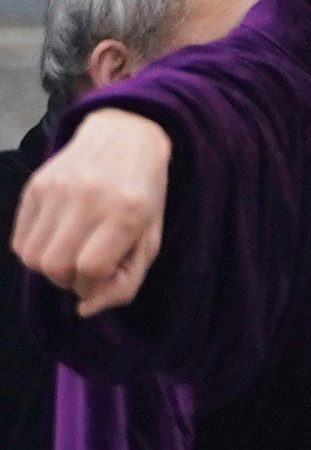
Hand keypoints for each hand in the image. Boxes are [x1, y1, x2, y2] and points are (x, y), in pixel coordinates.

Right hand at [10, 109, 171, 317]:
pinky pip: (20, 238)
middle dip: (69, 281)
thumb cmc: (144, 197)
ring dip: (50, 268)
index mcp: (124, 214)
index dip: (94, 285)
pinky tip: (57, 241)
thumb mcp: (150, 242)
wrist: (123, 138)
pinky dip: (35, 251)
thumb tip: (86, 310)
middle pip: (54, 266)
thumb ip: (125, 282)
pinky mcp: (34, 186)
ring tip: (71, 255)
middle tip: (86, 269)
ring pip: (32, 256)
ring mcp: (54, 190)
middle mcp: (85, 200)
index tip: (105, 277)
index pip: (91, 268)